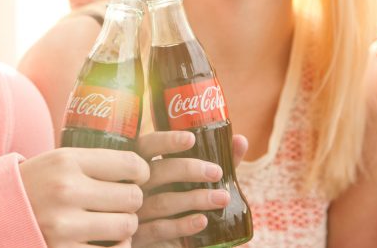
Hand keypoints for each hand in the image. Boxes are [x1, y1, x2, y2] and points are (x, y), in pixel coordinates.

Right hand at [20, 147, 149, 246]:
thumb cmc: (37, 184)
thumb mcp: (59, 160)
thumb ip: (94, 161)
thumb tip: (140, 165)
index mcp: (67, 161)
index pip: (129, 164)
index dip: (141, 171)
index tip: (138, 177)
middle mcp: (66, 190)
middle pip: (132, 197)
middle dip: (133, 200)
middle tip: (123, 201)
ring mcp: (64, 225)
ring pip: (126, 226)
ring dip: (126, 225)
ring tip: (115, 221)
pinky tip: (108, 241)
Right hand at [132, 131, 247, 247]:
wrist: (164, 239)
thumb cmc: (180, 200)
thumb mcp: (195, 181)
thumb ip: (215, 162)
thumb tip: (241, 140)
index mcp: (143, 163)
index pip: (148, 145)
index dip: (166, 141)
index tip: (191, 139)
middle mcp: (135, 184)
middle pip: (156, 171)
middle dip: (188, 169)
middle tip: (217, 172)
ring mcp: (135, 210)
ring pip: (163, 201)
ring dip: (195, 199)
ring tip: (222, 198)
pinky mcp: (140, 235)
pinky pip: (161, 228)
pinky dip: (184, 224)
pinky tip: (203, 221)